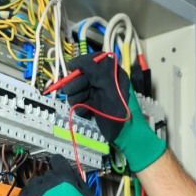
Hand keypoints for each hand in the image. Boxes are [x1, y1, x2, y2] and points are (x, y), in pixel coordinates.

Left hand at [16, 155, 96, 195]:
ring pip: (33, 185)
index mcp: (64, 178)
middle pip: (45, 176)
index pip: (57, 161)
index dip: (58, 165)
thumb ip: (78, 183)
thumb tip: (73, 177)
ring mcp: (34, 193)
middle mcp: (47, 182)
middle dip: (50, 184)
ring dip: (37, 192)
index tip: (57, 167)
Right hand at [64, 53, 165, 171]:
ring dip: (77, 98)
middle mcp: (103, 82)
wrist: (124, 135)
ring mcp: (96, 94)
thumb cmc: (121, 111)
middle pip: (80, 76)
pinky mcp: (90, 106)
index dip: (80, 64)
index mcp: (112, 73)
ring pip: (75, 90)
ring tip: (87, 104)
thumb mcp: (109, 86)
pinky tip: (88, 112)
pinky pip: (77, 103)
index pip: (92, 61)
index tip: (71, 68)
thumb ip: (94, 71)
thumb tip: (77, 62)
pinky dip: (80, 108)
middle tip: (84, 92)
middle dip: (78, 85)